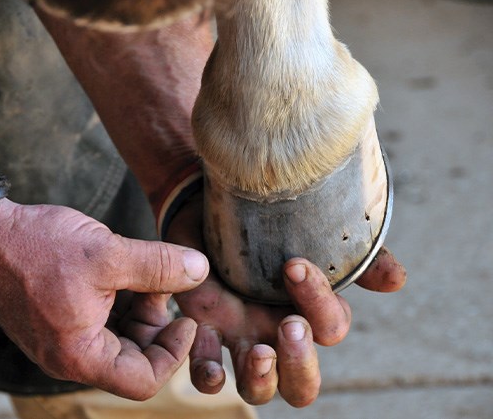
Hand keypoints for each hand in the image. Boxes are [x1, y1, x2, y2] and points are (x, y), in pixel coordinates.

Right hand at [0, 199, 208, 399]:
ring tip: (143, 267)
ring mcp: (60, 340)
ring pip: (119, 335)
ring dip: (140, 304)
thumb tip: (201, 271)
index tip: (186, 318)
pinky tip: (123, 269)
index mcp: (80, 356)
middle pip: (134, 357)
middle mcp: (68, 357)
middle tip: (165, 281)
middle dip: (157, 320)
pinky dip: (119, 298)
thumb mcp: (108, 254)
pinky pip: (99, 321)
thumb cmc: (37, 246)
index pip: (144, 381)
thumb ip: (160, 266)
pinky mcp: (56, 321)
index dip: (174, 352)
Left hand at [166, 193, 405, 406]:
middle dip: (300, 361)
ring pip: (258, 390)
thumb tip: (397, 281)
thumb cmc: (274, 228)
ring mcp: (241, 338)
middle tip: (289, 324)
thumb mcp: (316, 235)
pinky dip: (207, 372)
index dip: (319, 304)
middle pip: (301, 385)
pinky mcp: (205, 329)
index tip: (295, 265)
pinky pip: (205, 370)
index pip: (330, 329)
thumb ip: (356, 259)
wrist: (219, 211)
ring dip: (261, 379)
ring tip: (258, 352)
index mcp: (310, 315)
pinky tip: (206, 351)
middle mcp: (278, 337)